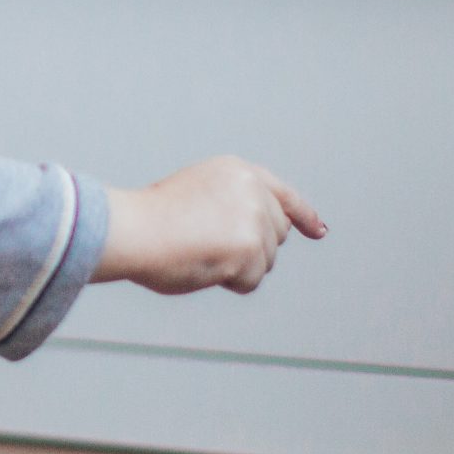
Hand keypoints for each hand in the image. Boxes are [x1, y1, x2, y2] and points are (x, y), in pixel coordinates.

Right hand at [93, 156, 326, 294]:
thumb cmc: (151, 221)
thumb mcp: (197, 195)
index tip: (318, 231)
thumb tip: (252, 243)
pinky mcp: (251, 247)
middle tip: (210, 248)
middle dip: (252, 249)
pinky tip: (205, 266)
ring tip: (199, 252)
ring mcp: (254, 218)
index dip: (304, 216)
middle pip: (276, 235)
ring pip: (264, 262)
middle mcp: (253, 190)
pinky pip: (251, 280)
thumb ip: (230, 207)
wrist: (135, 230)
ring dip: (237, 267)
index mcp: (238, 171)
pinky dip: (230, 282)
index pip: (283, 194)